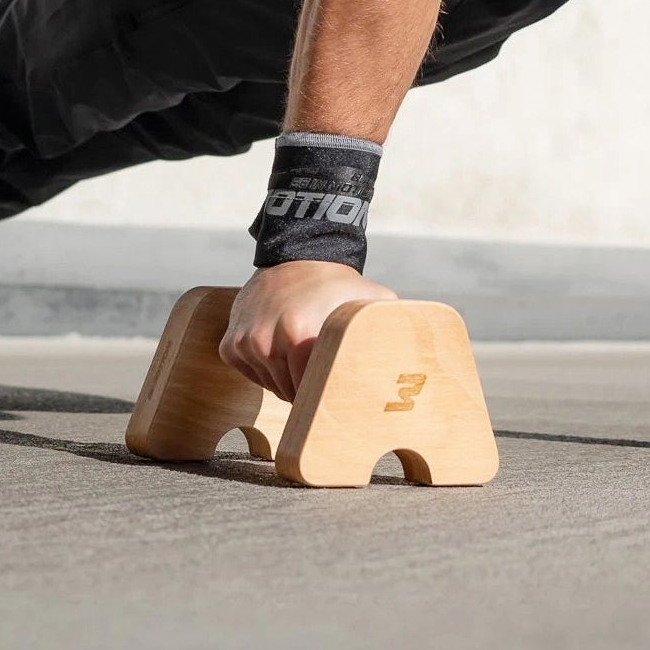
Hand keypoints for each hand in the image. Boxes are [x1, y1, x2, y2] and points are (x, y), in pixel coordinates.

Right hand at [220, 260, 394, 400]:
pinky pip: (249, 373)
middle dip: (307, 388)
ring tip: (302, 352)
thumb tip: (419, 359)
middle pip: (291, 393)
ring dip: (286, 378)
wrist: (298, 256)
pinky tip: (279, 346)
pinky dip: (263, 367)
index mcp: (300, 337)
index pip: (312, 392)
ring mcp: (245, 343)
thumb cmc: (339, 286)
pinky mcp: (230, 344)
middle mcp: (266, 341)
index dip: (328, 392)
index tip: (339, 386)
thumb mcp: (373, 302)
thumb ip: (394, 328)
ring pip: (270, 386)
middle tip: (323, 367)